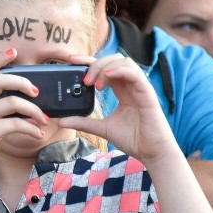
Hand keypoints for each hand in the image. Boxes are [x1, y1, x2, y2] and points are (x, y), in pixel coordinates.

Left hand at [60, 54, 176, 164]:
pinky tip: (107, 76)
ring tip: (94, 84)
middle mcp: (130, 85)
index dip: (88, 61)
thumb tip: (61, 121)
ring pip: (123, 61)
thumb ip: (83, 122)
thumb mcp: (102, 128)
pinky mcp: (147, 92)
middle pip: (112, 60)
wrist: (152, 153)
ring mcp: (139, 87)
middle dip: (95, 64)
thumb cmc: (133, 140)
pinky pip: (134, 73)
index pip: (104, 67)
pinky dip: (119, 70)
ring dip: (105, 67)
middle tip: (83, 80)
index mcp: (121, 90)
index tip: (70, 60)